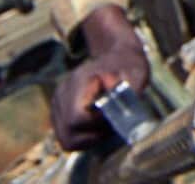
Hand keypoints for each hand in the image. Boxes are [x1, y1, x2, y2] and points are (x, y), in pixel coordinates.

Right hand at [50, 5, 148, 150]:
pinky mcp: (59, 112)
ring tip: (105, 124)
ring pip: (66, 138)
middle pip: (68, 133)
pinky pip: (66, 136)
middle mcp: (63, 94)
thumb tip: (116, 108)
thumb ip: (129, 91)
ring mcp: (58, 103)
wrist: (117, 55)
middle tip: (111, 124)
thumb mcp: (137, 73)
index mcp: (80, 82)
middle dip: (93, 136)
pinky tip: (98, 125)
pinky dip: (83, 138)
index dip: (96, 125)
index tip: (113, 116)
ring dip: (88, 139)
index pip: (76, 118)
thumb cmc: (128, 65)